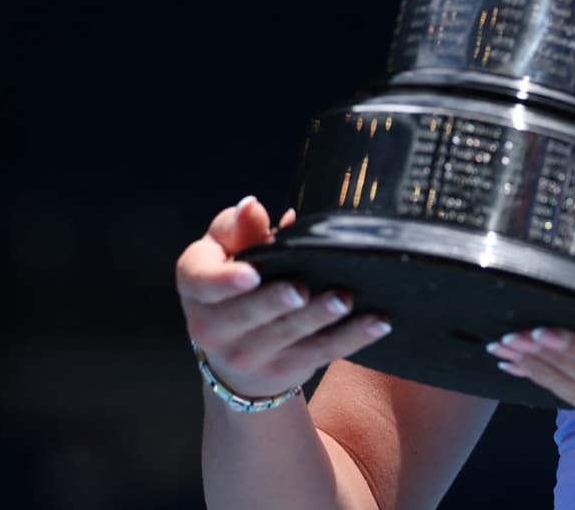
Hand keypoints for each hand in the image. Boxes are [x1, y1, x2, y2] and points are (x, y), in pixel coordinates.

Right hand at [173, 195, 390, 400]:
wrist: (234, 355)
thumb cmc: (233, 282)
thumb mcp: (225, 250)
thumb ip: (238, 227)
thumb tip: (252, 206)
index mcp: (196, 287)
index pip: (202, 282)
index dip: (225, 280)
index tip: (252, 273)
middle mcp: (213, 326)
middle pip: (246, 314)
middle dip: (275, 302)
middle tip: (302, 289)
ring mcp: (248, 354)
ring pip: (287, 336)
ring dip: (319, 319)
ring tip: (344, 300)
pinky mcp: (285, 368)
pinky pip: (320, 353)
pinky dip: (352, 338)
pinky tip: (377, 322)